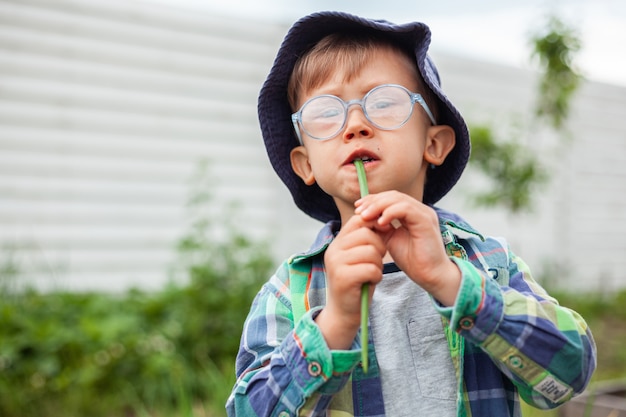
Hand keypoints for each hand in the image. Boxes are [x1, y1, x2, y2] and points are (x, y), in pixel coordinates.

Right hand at [315, 214, 385, 349]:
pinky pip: (371, 268)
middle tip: (376, 261)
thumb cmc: (356, 283)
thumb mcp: (359, 257)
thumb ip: (365, 239)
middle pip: (367, 234)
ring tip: (371, 273)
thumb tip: (382, 218)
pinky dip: (377, 276)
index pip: (358, 220)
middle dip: (379, 247)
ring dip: (378, 264)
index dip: (375, 225)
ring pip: (371, 251)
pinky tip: (370, 282)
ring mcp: (336, 263)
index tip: (382, 236)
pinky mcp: (343, 278)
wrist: (343, 312)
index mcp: (337, 242)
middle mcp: (333, 249)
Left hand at [355, 191, 460, 305]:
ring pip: (398, 199)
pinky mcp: (426, 221)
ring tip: (365, 216)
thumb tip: (363, 217)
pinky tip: (380, 222)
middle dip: (373, 201)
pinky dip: (390, 212)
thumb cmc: (412, 260)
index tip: (357, 208)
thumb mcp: (390, 240)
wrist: (430, 276)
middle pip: (393, 195)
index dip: (372, 200)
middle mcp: (419, 210)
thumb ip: (380, 227)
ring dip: (378, 206)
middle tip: (358, 210)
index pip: (390, 198)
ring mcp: (424, 213)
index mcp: (411, 213)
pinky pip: (406, 209)